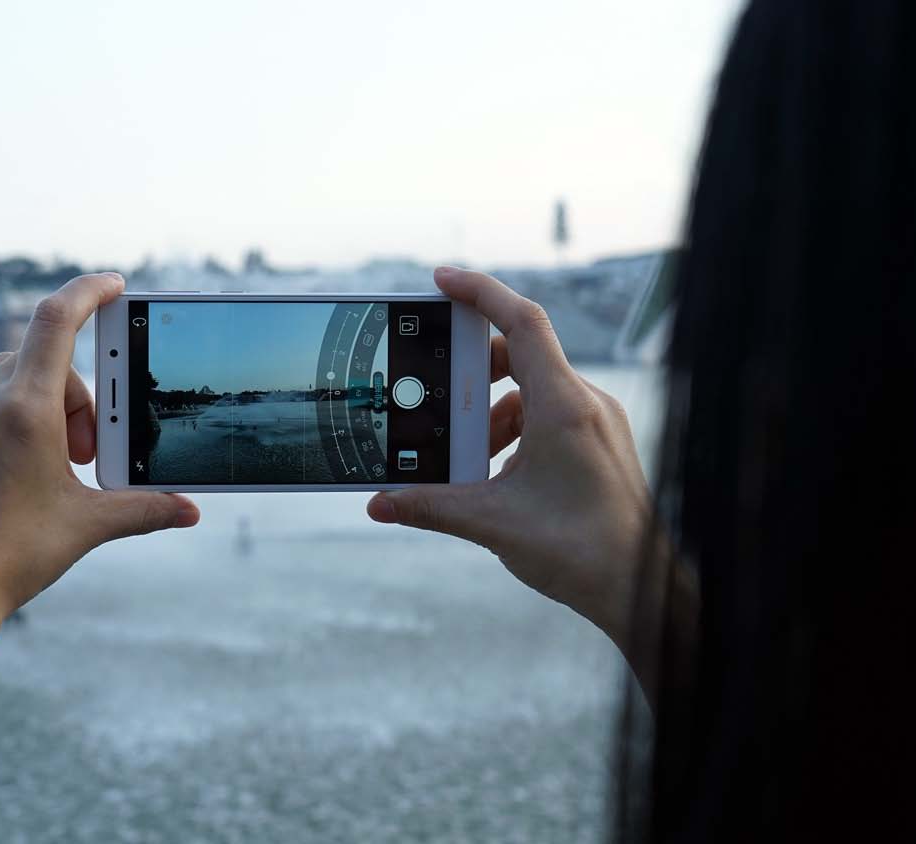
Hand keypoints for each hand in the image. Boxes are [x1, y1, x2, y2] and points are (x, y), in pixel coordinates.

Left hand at [0, 272, 198, 621]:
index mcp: (26, 408)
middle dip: (70, 396)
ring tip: (39, 470)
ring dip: (29, 411)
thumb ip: (144, 507)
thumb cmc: (13, 557)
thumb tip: (189, 510)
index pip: (59, 318)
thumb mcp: (87, 526)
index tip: (112, 287)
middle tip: (82, 452)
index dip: (89, 291)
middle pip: (39, 363)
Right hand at [367, 266, 655, 650]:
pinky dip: (514, 432)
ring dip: (491, 413)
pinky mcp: (598, 444)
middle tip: (434, 395)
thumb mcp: (492, 522)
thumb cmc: (582, 550)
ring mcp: (595, 423)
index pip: (522, 322)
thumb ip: (431, 506)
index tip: (441, 281)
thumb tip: (380, 503)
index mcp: (564, 406)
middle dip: (472, 373)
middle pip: (521, 356)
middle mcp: (585, 404)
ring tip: (463, 453)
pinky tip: (494, 474)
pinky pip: (548, 418)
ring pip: (532, 392)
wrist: (640, 588)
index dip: (480, 292)